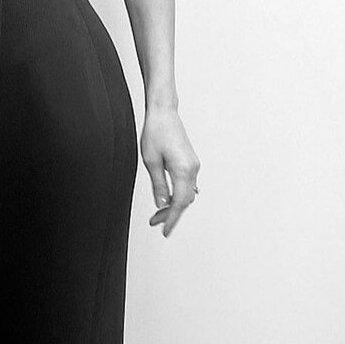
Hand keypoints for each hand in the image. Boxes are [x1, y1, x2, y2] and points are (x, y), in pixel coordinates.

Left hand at [140, 104, 200, 237]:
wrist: (163, 112)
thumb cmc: (155, 132)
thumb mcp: (151, 161)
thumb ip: (158, 185)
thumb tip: (162, 204)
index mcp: (183, 169)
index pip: (180, 203)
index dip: (172, 219)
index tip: (165, 231)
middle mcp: (192, 168)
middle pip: (185, 200)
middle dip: (171, 213)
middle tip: (155, 222)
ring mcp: (193, 164)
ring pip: (187, 192)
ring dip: (174, 204)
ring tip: (158, 212)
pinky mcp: (190, 160)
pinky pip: (187, 183)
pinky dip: (178, 193)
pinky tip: (166, 196)